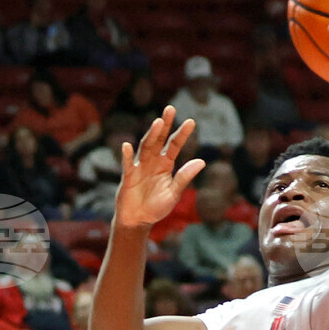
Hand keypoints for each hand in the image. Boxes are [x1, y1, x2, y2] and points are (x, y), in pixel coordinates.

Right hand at [115, 106, 205, 227]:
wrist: (139, 220)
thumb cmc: (157, 207)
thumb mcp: (174, 193)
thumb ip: (185, 177)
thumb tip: (202, 161)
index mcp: (165, 165)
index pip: (175, 146)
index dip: (182, 134)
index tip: (191, 121)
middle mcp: (153, 162)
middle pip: (159, 140)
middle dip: (165, 125)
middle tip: (171, 108)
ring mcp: (140, 168)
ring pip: (146, 147)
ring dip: (151, 135)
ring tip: (158, 122)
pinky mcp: (128, 178)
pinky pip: (128, 165)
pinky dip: (127, 156)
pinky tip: (127, 146)